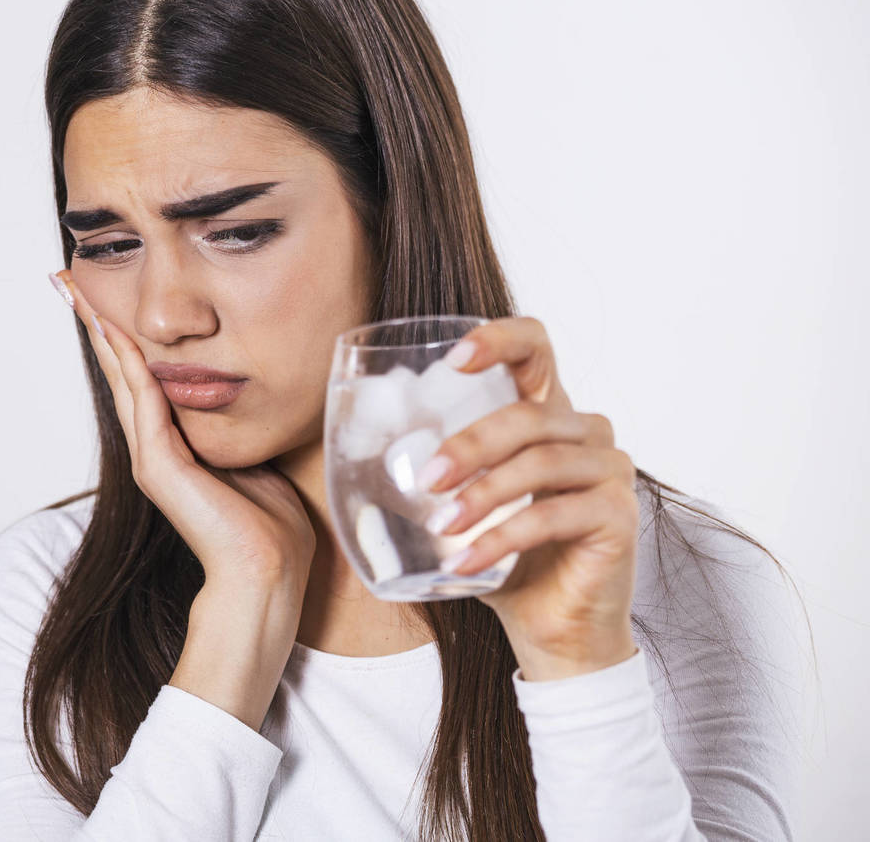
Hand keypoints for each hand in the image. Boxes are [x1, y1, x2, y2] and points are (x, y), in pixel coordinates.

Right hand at [48, 271, 315, 597]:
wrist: (268, 572)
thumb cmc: (270, 525)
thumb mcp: (252, 457)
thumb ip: (235, 428)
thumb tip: (248, 395)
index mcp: (174, 446)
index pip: (141, 379)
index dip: (123, 337)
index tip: (106, 297)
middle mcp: (155, 450)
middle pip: (119, 373)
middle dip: (97, 325)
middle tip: (69, 282)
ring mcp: (152, 459)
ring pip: (122, 381)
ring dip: (102, 335)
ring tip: (79, 294)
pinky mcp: (159, 468)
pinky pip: (143, 403)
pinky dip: (129, 365)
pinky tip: (117, 332)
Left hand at [424, 317, 638, 680]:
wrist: (553, 629)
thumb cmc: (502, 559)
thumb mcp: (460, 504)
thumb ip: (432, 469)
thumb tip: (350, 449)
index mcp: (547, 414)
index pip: (536, 348)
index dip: (500, 339)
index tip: (454, 358)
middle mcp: (585, 431)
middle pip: (528, 414)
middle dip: (470, 444)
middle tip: (427, 478)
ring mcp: (610, 470)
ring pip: (541, 461)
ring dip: (483, 495)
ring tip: (441, 526)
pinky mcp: (618, 515)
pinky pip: (554, 514)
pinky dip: (501, 537)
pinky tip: (464, 562)